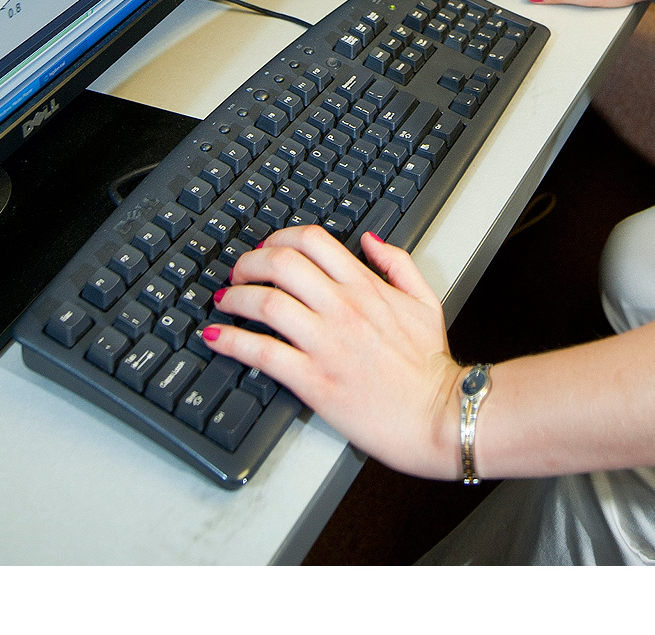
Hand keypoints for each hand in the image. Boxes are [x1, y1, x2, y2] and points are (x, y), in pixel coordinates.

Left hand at [203, 224, 462, 479]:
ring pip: (266, 303)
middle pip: (281, 264)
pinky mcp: (314, 381)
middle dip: (249, 262)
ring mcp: (326, 343)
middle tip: (237, 272)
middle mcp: (342, 307)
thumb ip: (397, 263)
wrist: (437, 416)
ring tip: (224, 301)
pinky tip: (217, 339)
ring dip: (235, 298)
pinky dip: (233, 343)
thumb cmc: (429, 366)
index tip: (266, 248)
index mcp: (365, 286)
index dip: (279, 238)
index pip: (312, 241)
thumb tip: (369, 240)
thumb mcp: (424, 300)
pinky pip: (263, 354)